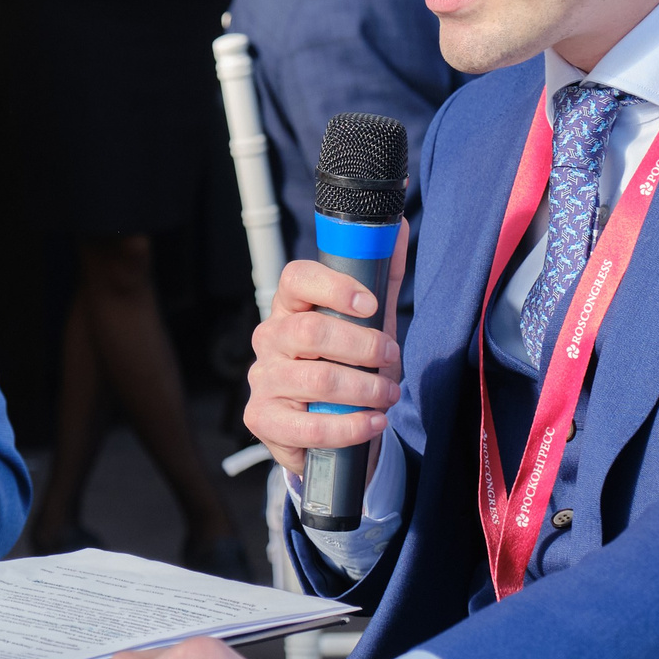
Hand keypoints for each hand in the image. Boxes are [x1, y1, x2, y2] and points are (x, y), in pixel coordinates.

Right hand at [241, 225, 406, 477]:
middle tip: (392, 357)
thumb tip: (396, 227)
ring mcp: (262, 379)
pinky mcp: (262, 419)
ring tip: (389, 394)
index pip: (295, 278)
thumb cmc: (346, 366)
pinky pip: (310, 427)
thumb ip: (380, 277)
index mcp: (290, 307)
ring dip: (366, 389)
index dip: (334, 287)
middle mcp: (269, 339)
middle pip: (311, 331)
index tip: (370, 304)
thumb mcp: (368, 323)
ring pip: (317, 379)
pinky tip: (373, 422)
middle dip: (363, 346)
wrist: (328, 430)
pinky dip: (352, 427)